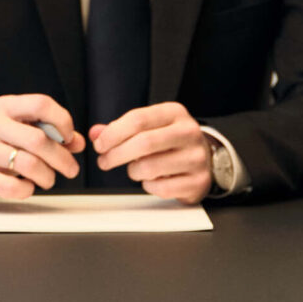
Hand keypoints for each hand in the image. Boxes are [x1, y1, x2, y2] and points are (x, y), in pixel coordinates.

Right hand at [0, 93, 82, 203]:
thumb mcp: (17, 129)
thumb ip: (48, 133)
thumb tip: (77, 143)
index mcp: (4, 107)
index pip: (41, 104)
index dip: (62, 121)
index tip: (68, 138)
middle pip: (37, 139)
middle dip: (61, 158)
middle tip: (70, 168)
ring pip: (28, 164)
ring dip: (47, 176)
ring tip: (49, 179)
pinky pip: (12, 186)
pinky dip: (27, 190)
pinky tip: (28, 187)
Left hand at [90, 102, 212, 204]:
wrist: (206, 158)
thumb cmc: (171, 141)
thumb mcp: (151, 127)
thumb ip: (122, 129)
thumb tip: (96, 133)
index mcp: (175, 113)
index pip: (138, 119)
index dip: (113, 133)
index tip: (100, 144)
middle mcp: (189, 133)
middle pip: (144, 143)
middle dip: (116, 154)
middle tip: (104, 161)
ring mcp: (196, 158)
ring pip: (150, 168)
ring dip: (133, 172)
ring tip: (134, 169)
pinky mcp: (198, 181)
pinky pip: (161, 188)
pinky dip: (148, 186)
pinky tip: (151, 179)